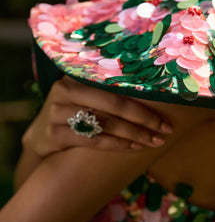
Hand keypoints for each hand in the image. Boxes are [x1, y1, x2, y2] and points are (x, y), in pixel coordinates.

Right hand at [23, 76, 172, 156]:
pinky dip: (117, 144)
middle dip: (144, 119)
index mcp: (77, 74)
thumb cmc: (75, 113)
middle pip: (114, 104)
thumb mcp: (86, 96)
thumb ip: (110, 90)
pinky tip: (134, 148)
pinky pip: (94, 140)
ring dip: (135, 134)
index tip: (166, 113)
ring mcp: (57, 111)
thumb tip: (156, 91)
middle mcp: (65, 89)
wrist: (40, 137)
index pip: (118, 85)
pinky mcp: (54, 133)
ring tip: (154, 142)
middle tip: (165, 130)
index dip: (145, 98)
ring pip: (106, 123)